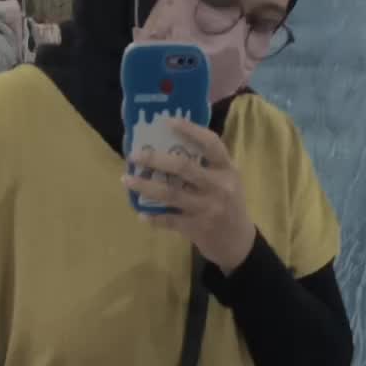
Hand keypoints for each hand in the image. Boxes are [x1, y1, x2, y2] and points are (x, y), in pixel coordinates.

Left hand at [125, 120, 256, 274]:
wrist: (239, 243)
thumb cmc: (230, 205)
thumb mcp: (228, 182)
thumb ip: (208, 166)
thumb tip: (172, 146)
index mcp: (227, 170)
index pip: (211, 143)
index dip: (190, 129)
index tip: (167, 121)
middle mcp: (219, 187)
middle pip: (183, 167)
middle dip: (155, 159)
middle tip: (134, 156)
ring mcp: (207, 208)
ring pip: (170, 193)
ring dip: (145, 186)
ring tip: (126, 180)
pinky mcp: (197, 228)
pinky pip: (169, 219)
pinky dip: (153, 217)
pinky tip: (141, 213)